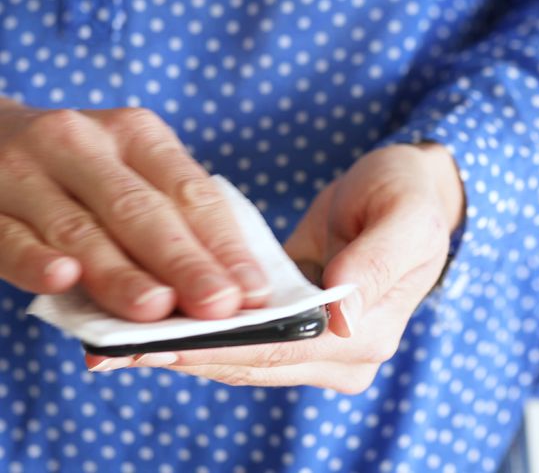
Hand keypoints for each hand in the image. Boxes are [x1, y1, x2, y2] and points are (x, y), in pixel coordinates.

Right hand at [0, 103, 269, 320]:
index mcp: (137, 133)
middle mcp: (82, 141)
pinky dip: (36, 260)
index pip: (192, 192)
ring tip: (156, 309)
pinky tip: (63, 280)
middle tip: (218, 306)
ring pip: (79, 228)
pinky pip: (10, 237)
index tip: (254, 292)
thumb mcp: (126, 174)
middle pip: (142, 210)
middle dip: (184, 262)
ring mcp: (24, 170)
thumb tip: (229, 293)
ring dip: (119, 272)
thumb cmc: (77, 176)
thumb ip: (169, 222)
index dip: (225, 245)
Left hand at [96, 143, 464, 392]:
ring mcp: (317, 352)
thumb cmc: (408, 197)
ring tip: (109, 342)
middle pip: (251, 365)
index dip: (222, 348)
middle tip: (111, 346)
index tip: (161, 343)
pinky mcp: (292, 335)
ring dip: (176, 351)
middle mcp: (342, 358)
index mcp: (370, 336)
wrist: (408, 194)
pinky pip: (237, 342)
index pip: (285, 351)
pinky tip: (142, 329)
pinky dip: (192, 337)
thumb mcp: (404, 217)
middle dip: (183, 355)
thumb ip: (377, 262)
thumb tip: (342, 314)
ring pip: (236, 361)